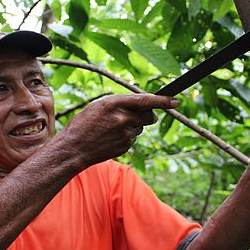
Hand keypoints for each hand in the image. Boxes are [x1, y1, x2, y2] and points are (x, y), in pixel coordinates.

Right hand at [61, 94, 178, 167]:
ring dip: (133, 126)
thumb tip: (144, 105)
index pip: (145, 100)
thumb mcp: (99, 105)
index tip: (176, 101)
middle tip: (139, 115)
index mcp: (114, 104)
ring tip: (112, 129)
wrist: (73, 149)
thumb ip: (121, 103)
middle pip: (149, 116)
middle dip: (149, 115)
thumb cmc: (84, 124)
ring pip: (140, 128)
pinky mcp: (125, 147)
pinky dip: (126, 137)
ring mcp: (125, 135)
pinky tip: (110, 139)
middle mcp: (122, 119)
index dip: (163, 101)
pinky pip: (133, 139)